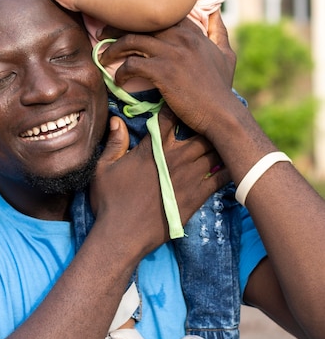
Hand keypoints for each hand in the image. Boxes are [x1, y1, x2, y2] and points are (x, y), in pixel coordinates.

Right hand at [90, 113, 227, 256]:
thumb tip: (117, 120)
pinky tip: (233, 162)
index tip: (181, 103)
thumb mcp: (104, 168)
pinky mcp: (198, 196)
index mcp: (153, 148)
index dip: (175, 108)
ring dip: (218, 143)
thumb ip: (114, 142)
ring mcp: (189, 177)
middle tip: (210, 119)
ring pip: (213, 151)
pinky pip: (220, 177)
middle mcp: (175, 158)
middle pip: (199, 131)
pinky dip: (227, 167)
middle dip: (204, 123)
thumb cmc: (109, 200)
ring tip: (225, 136)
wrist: (123, 235)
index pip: (168, 118)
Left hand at [99, 13, 235, 134]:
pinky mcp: (163, 71)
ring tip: (102, 57)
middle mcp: (181, 37)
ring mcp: (172, 53)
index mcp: (192, 32)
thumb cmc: (221, 87)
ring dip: (112, 49)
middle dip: (117, 27)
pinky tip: (118, 81)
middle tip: (102, 35)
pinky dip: (120, 72)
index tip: (123, 23)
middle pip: (140, 23)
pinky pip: (131, 64)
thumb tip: (216, 14)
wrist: (222, 113)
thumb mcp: (226, 54)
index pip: (158, 14)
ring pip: (131, 40)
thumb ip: (219, 32)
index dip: (137, 17)